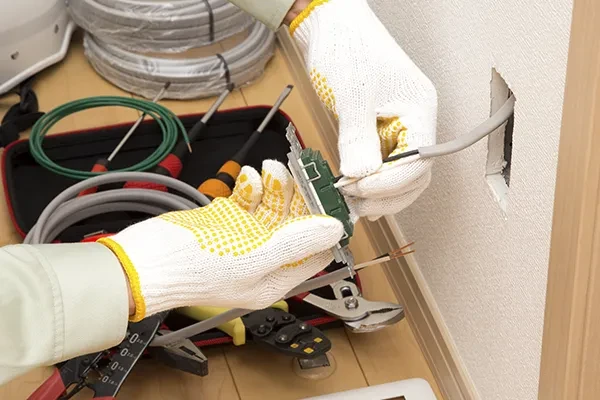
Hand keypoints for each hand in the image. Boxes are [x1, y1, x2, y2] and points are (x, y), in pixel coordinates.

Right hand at [99, 160, 342, 321]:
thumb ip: (297, 241)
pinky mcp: (224, 222)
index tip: (331, 197)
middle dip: (297, 197)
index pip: (314, 252)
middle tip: (299, 172)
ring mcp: (243, 239)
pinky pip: (247, 201)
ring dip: (273, 186)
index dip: (324, 226)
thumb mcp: (255, 255)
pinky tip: (248, 176)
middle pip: (294, 225)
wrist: (145, 259)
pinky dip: (251, 187)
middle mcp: (262, 260)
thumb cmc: (195, 267)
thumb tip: (334, 229)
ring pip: (271, 208)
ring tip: (269, 169)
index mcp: (275, 278)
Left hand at [289, 0, 437, 219]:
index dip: (390, 183)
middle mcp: (414, 122)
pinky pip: (381, 165)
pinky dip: (368, 181)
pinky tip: (351, 188)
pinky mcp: (378, 131)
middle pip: (415, 175)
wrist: (329, 27)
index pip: (418, 161)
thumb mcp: (352, 95)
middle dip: (387, 195)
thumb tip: (360, 176)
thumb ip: (358, 138)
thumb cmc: (347, 47)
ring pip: (399, 175)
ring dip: (379, 193)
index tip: (359, 189)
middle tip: (356, 204)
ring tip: (352, 200)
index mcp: (419, 110)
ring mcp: (396, 128)